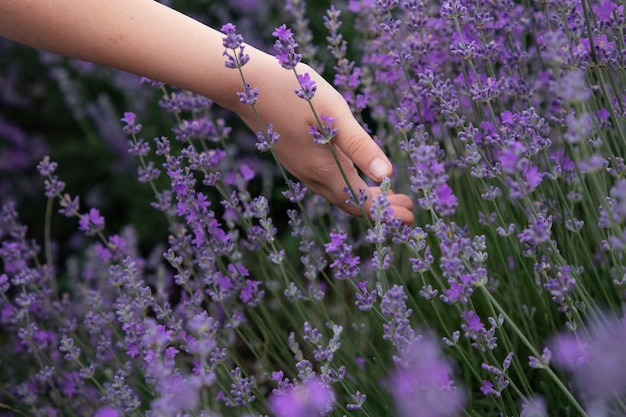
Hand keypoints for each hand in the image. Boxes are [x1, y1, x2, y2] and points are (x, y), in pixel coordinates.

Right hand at [233, 60, 414, 224]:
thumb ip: (361, 147)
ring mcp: (300, 168)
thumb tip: (387, 176)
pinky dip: (348, 186)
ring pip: (338, 193)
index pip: (361, 203)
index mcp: (324, 169)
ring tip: (388, 194)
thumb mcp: (335, 115)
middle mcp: (311, 176)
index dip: (387, 213)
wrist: (245, 84)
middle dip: (380, 208)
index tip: (410, 217)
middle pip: (351, 203)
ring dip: (364, 198)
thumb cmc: (294, 93)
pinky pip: (326, 182)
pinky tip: (355, 174)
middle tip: (406, 207)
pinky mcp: (295, 158)